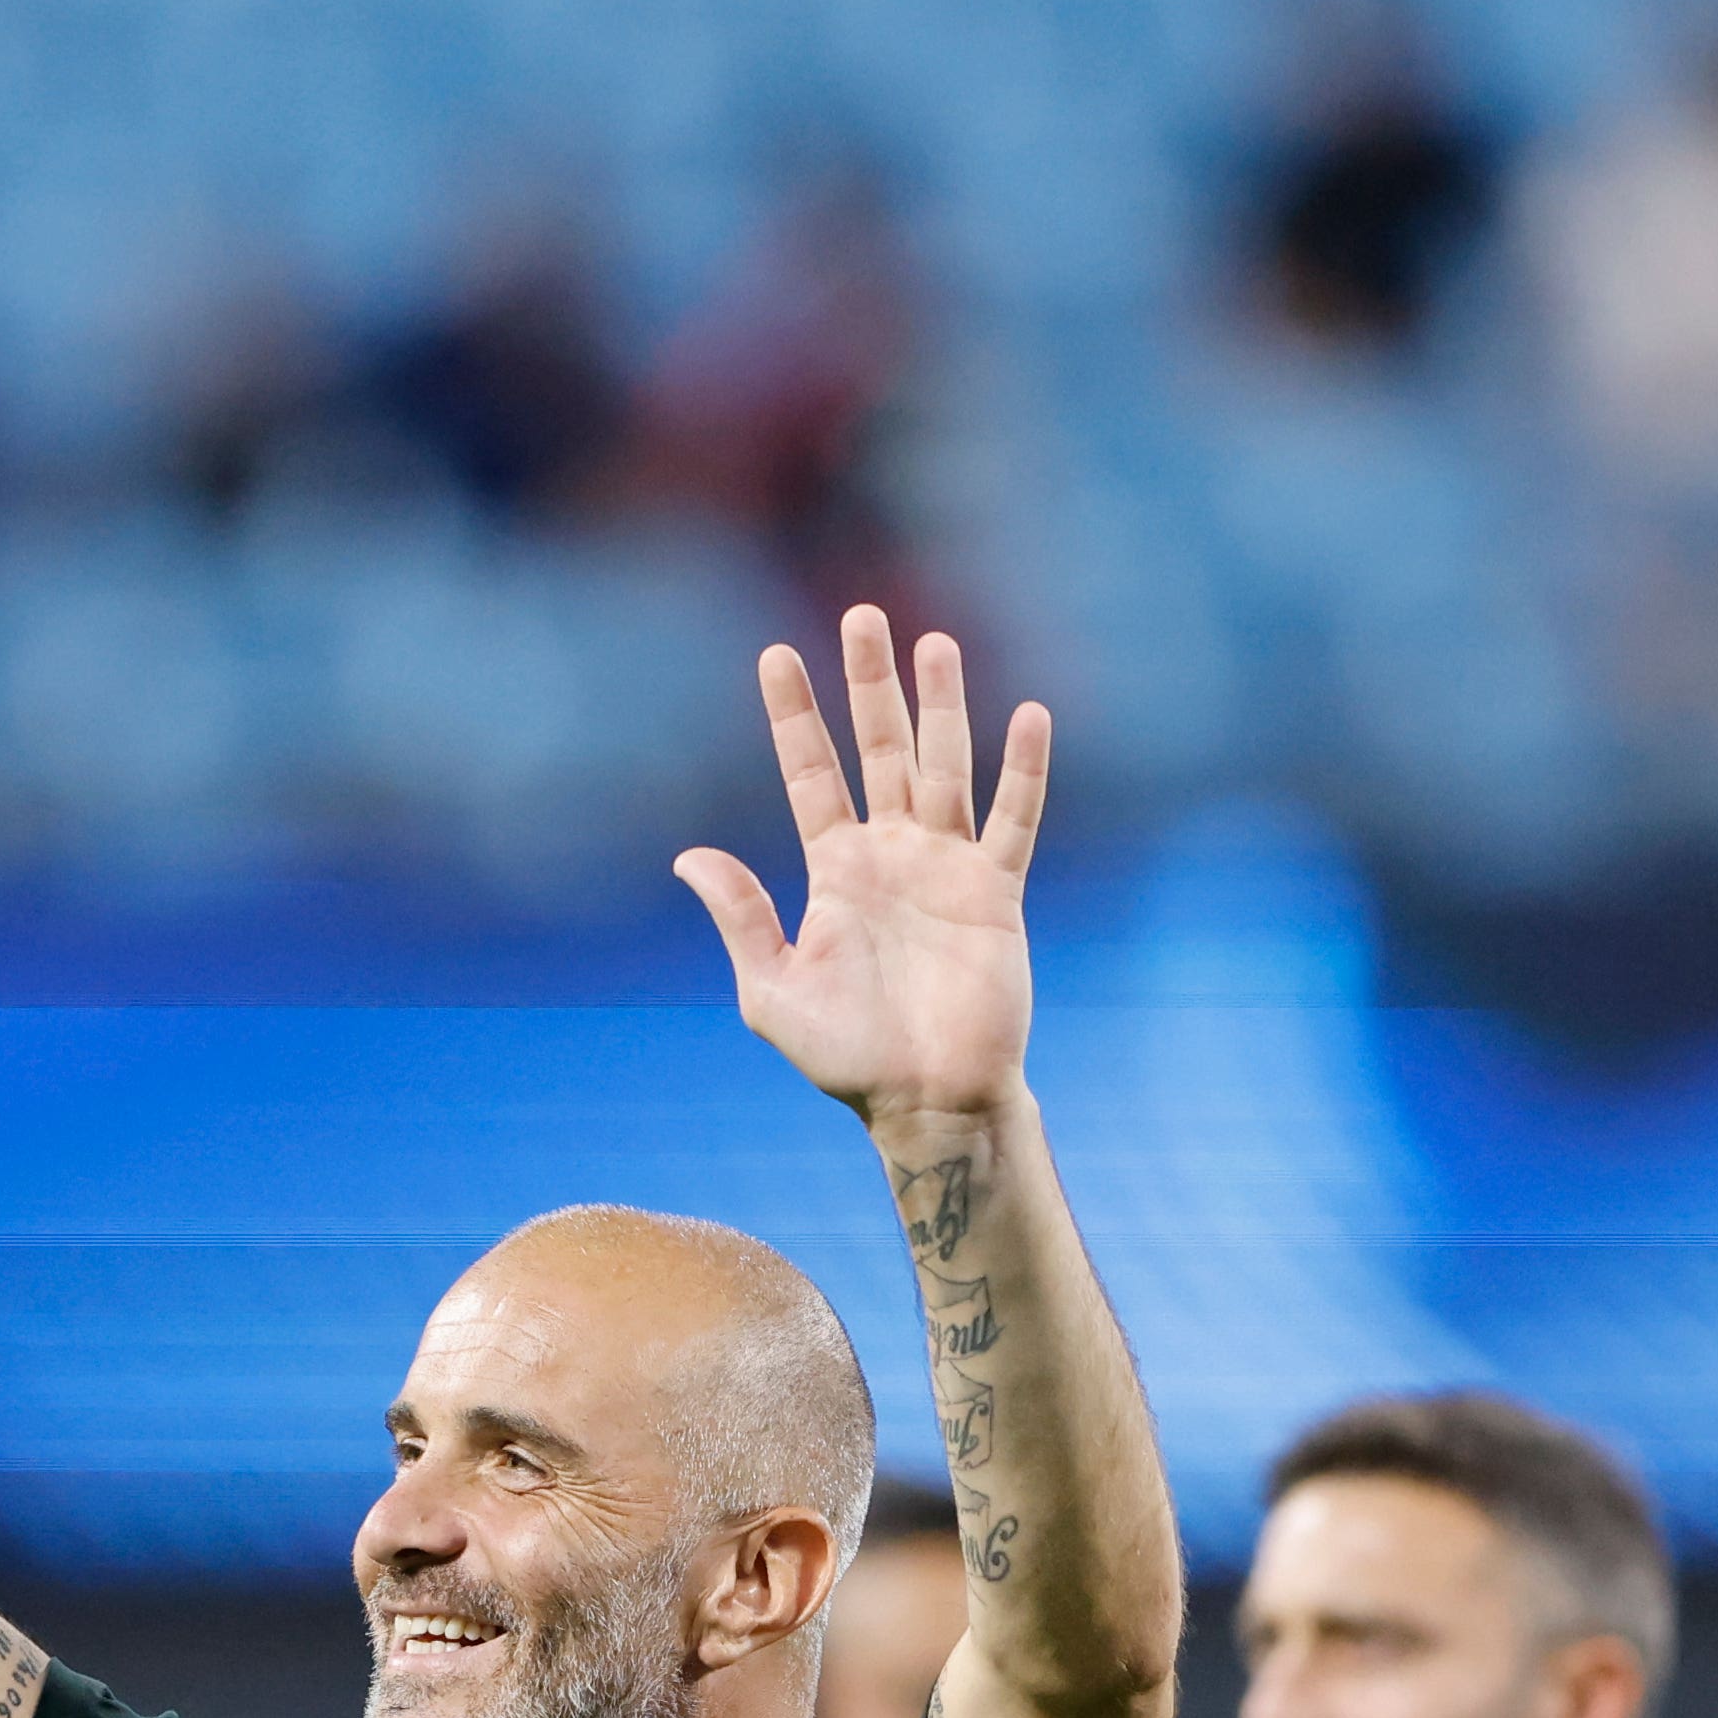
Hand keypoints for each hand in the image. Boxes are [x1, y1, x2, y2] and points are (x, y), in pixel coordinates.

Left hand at [677, 606, 1048, 1129]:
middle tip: (862, 614)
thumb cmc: (848, 1056)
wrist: (928, 1102)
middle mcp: (891, 855)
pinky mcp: (996, 895)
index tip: (775, 654)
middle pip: (880, 749)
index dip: (794, 716)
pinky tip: (1029, 717)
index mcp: (835, 871)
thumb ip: (742, 918)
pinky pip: (1013, 822)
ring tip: (936, 643)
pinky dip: (1023, 773)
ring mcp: (946, 869)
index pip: (811, 774)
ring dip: (941, 707)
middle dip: (871, 684)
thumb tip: (688, 858)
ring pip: (943, 768)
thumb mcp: (774, 990)